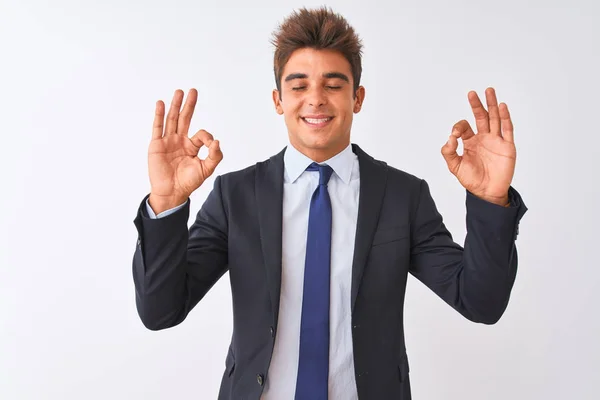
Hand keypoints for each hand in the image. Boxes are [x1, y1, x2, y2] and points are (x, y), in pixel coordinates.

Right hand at [148, 89, 222, 212]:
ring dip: (175, 105)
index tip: (210, 144)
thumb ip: (214, 156)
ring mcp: (167, 142)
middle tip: (193, 91)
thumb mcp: (206, 169)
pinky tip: (161, 104)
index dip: (207, 137)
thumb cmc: (188, 183)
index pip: (201, 133)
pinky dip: (159, 115)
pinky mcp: (156, 145)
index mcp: (192, 146)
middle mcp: (180, 141)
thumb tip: (217, 141)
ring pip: (172, 120)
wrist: (172, 193)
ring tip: (179, 92)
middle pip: (185, 118)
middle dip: (189, 105)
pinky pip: (158, 127)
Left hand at [441, 87, 514, 205]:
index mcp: (470, 142)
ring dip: (492, 105)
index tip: (456, 134)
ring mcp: (496, 141)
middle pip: (481, 117)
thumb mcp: (455, 166)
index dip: (459, 126)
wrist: (487, 192)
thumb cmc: (471, 180)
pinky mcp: (507, 146)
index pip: (465, 126)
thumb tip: (450, 138)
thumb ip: (449, 152)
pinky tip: (502, 106)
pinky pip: (507, 129)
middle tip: (472, 93)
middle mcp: (483, 138)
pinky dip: (505, 117)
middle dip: (477, 105)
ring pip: (495, 118)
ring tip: (489, 91)